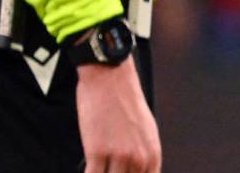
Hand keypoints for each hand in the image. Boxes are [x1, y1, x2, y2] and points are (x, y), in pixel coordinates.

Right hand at [77, 56, 159, 172]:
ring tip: (96, 166)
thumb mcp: (146, 129)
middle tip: (107, 168)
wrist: (110, 77)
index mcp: (152, 154)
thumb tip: (139, 170)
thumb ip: (144, 154)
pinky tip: (87, 170)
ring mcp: (119, 155)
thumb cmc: (125, 102)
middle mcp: (139, 158)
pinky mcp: (97, 151)